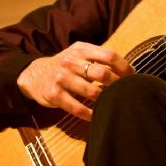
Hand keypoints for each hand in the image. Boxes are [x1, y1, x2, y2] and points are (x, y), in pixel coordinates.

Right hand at [17, 41, 133, 120]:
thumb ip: (98, 57)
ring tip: (113, 102)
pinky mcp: (54, 95)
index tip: (131, 76)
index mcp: (81, 49)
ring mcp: (62, 78)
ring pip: (91, 92)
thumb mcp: (79, 53)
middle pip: (102, 73)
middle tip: (124, 91)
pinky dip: (90, 114)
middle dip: (117, 84)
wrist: (34, 74)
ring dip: (105, 99)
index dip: (124, 66)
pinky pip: (77, 107)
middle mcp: (71, 61)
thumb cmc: (66, 65)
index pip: (109, 55)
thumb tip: (126, 68)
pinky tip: (98, 116)